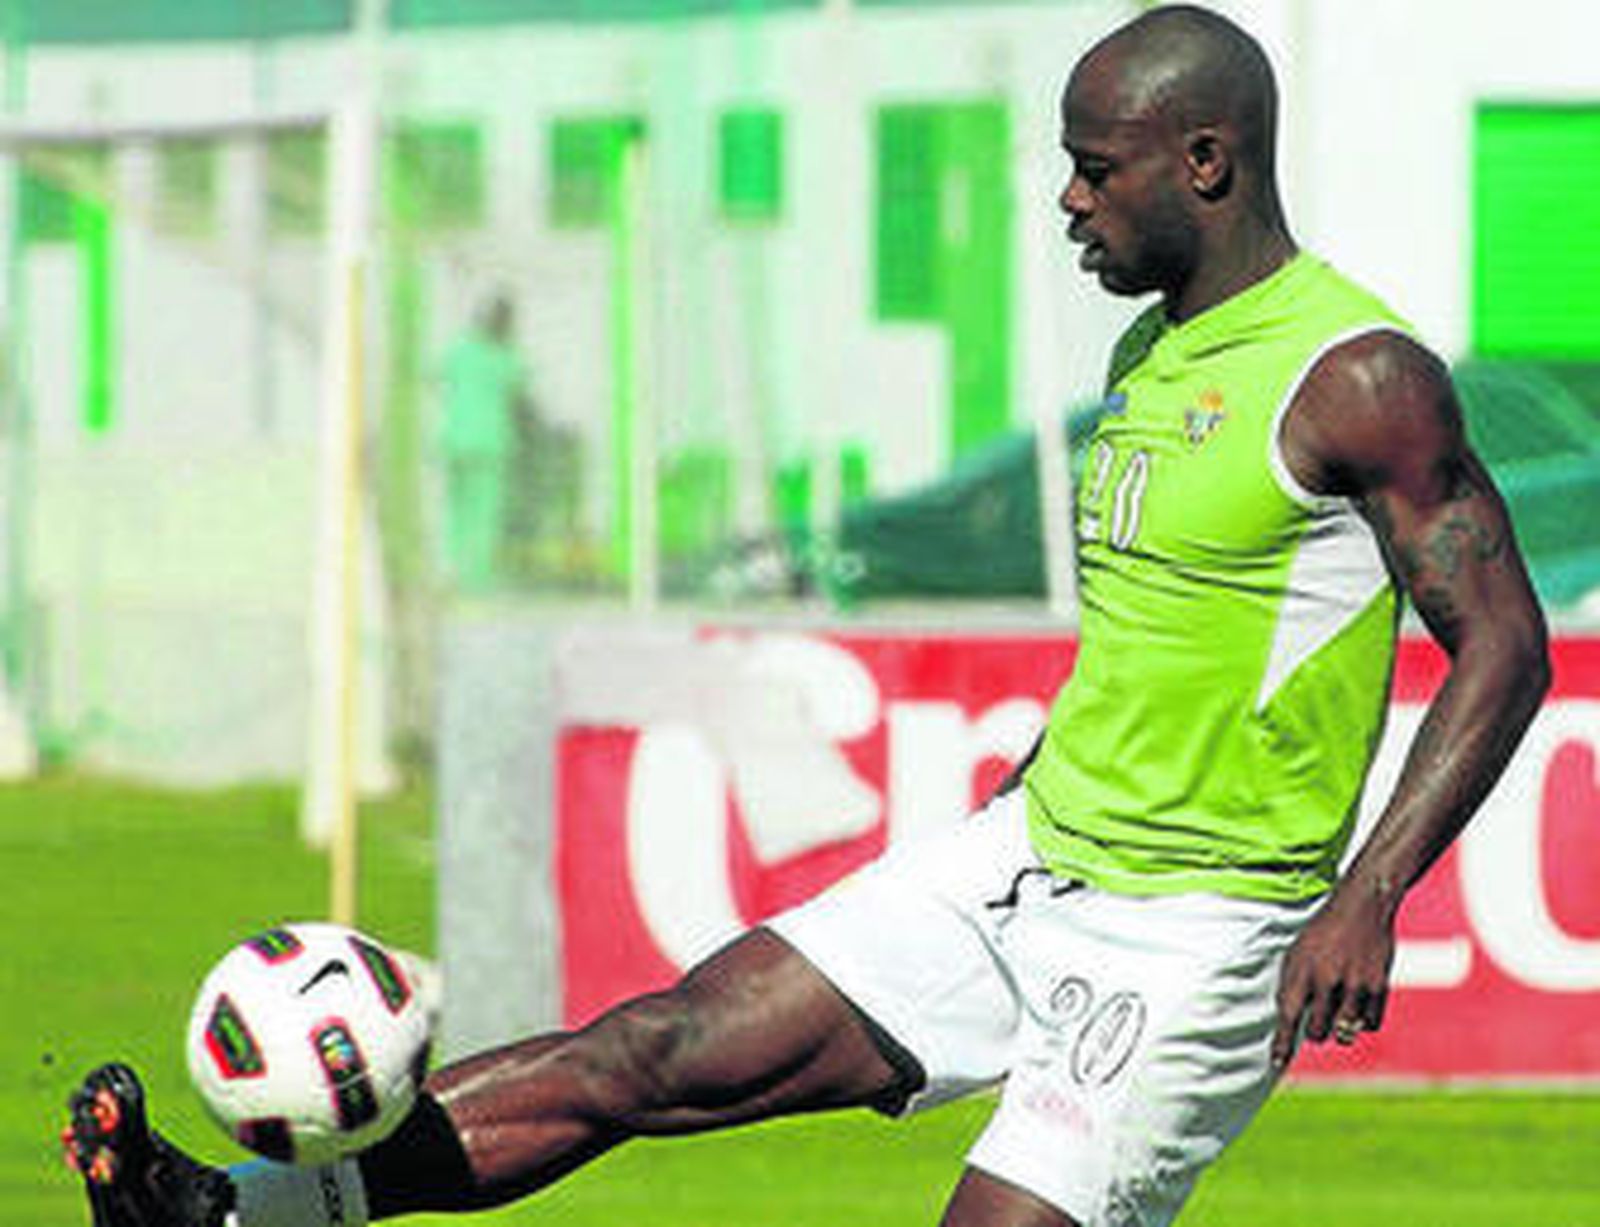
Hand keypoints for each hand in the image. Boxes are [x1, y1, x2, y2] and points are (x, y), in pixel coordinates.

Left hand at [1270, 880, 1397, 1069]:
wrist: (1361, 906)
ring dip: (1339, 1029)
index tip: (1275, 1065)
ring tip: (1338, 1007)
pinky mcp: (1378, 987)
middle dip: (1314, 1031)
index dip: (1281, 1043)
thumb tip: (1288, 1021)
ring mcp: (1354, 985)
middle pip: (1317, 1033)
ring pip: (1344, 1033)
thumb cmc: (1323, 932)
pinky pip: (1369, 1024)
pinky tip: (1358, 1000)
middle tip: (1318, 1014)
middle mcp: (1326, 980)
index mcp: (1301, 970)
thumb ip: (1292, 985)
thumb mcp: (1297, 952)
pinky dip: (1363, 1020)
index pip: (1287, 1015)